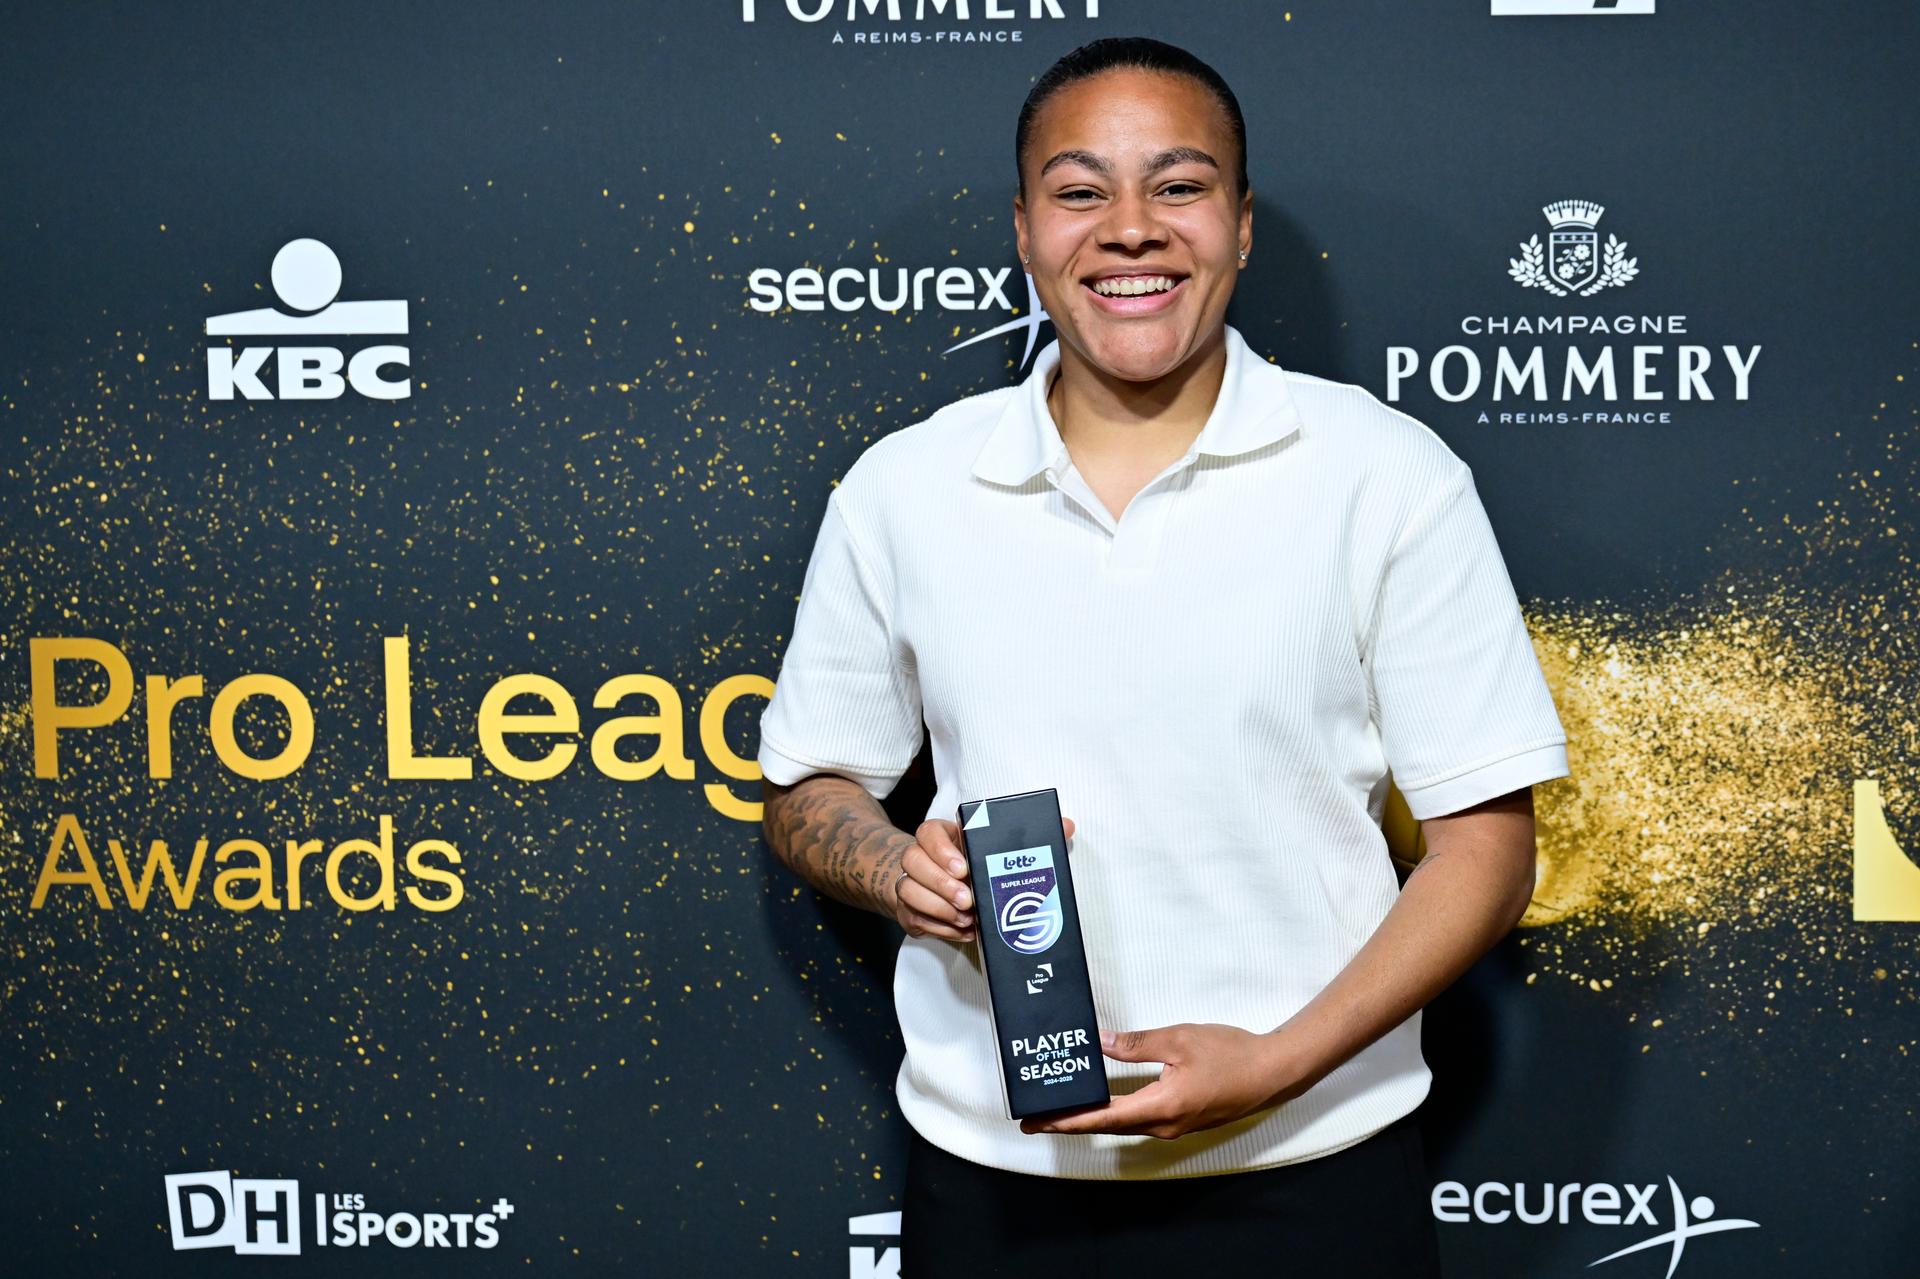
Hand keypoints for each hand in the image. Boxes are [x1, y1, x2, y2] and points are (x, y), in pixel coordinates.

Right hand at [888, 815, 1075, 942]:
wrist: (941, 884)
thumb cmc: (974, 863)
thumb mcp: (995, 847)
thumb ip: (1028, 838)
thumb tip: (1066, 826)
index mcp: (941, 836)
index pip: (929, 833)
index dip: (942, 850)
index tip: (963, 867)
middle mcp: (920, 856)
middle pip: (914, 861)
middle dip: (941, 884)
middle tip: (968, 900)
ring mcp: (911, 883)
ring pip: (908, 890)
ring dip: (938, 908)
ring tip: (966, 919)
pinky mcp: (910, 910)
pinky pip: (916, 919)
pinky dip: (940, 928)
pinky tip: (963, 931)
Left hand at [1019, 1023, 1304, 1139]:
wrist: (1272, 1072)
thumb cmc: (1230, 1054)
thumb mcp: (1179, 1039)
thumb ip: (1136, 1043)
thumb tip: (1101, 1043)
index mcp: (1161, 1107)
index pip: (1102, 1118)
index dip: (1066, 1120)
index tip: (1037, 1123)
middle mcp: (1164, 1125)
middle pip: (1108, 1126)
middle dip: (1071, 1122)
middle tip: (1038, 1118)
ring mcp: (1175, 1126)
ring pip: (1124, 1124)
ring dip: (1093, 1118)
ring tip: (1064, 1109)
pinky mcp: (1182, 1120)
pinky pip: (1140, 1120)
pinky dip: (1115, 1113)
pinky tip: (1104, 1102)